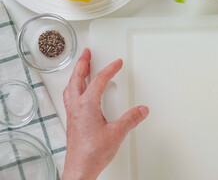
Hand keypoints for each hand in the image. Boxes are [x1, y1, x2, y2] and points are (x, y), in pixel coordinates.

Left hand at [61, 49, 148, 179]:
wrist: (80, 168)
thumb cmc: (92, 153)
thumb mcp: (117, 133)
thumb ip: (131, 119)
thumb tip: (141, 109)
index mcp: (87, 105)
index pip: (99, 80)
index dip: (109, 69)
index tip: (117, 63)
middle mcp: (77, 107)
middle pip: (77, 78)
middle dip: (82, 63)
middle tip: (86, 53)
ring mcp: (73, 114)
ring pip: (71, 87)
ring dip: (76, 75)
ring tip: (82, 68)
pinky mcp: (73, 121)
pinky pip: (70, 98)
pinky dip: (74, 88)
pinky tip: (80, 93)